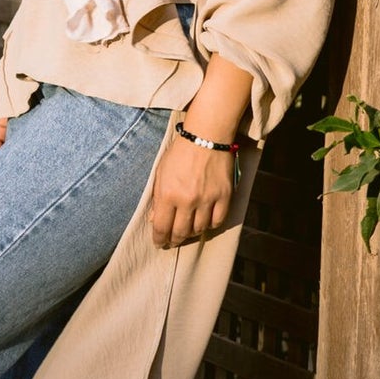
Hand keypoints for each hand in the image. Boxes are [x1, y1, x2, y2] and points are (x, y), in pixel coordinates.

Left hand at [150, 134, 234, 248]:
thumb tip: (155, 219)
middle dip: (174, 240)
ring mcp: (207, 199)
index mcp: (167, 194)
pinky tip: (205, 222)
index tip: (159, 242)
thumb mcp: (160, 172)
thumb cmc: (180, 152)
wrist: (206, 135)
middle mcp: (187, 200)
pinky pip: (217, 221)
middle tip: (172, 241)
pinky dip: (210, 225)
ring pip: (199, 229)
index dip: (159, 239)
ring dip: (191, 233)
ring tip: (188, 230)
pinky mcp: (224, 196)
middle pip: (180, 232)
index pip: (161, 227)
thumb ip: (157, 197)